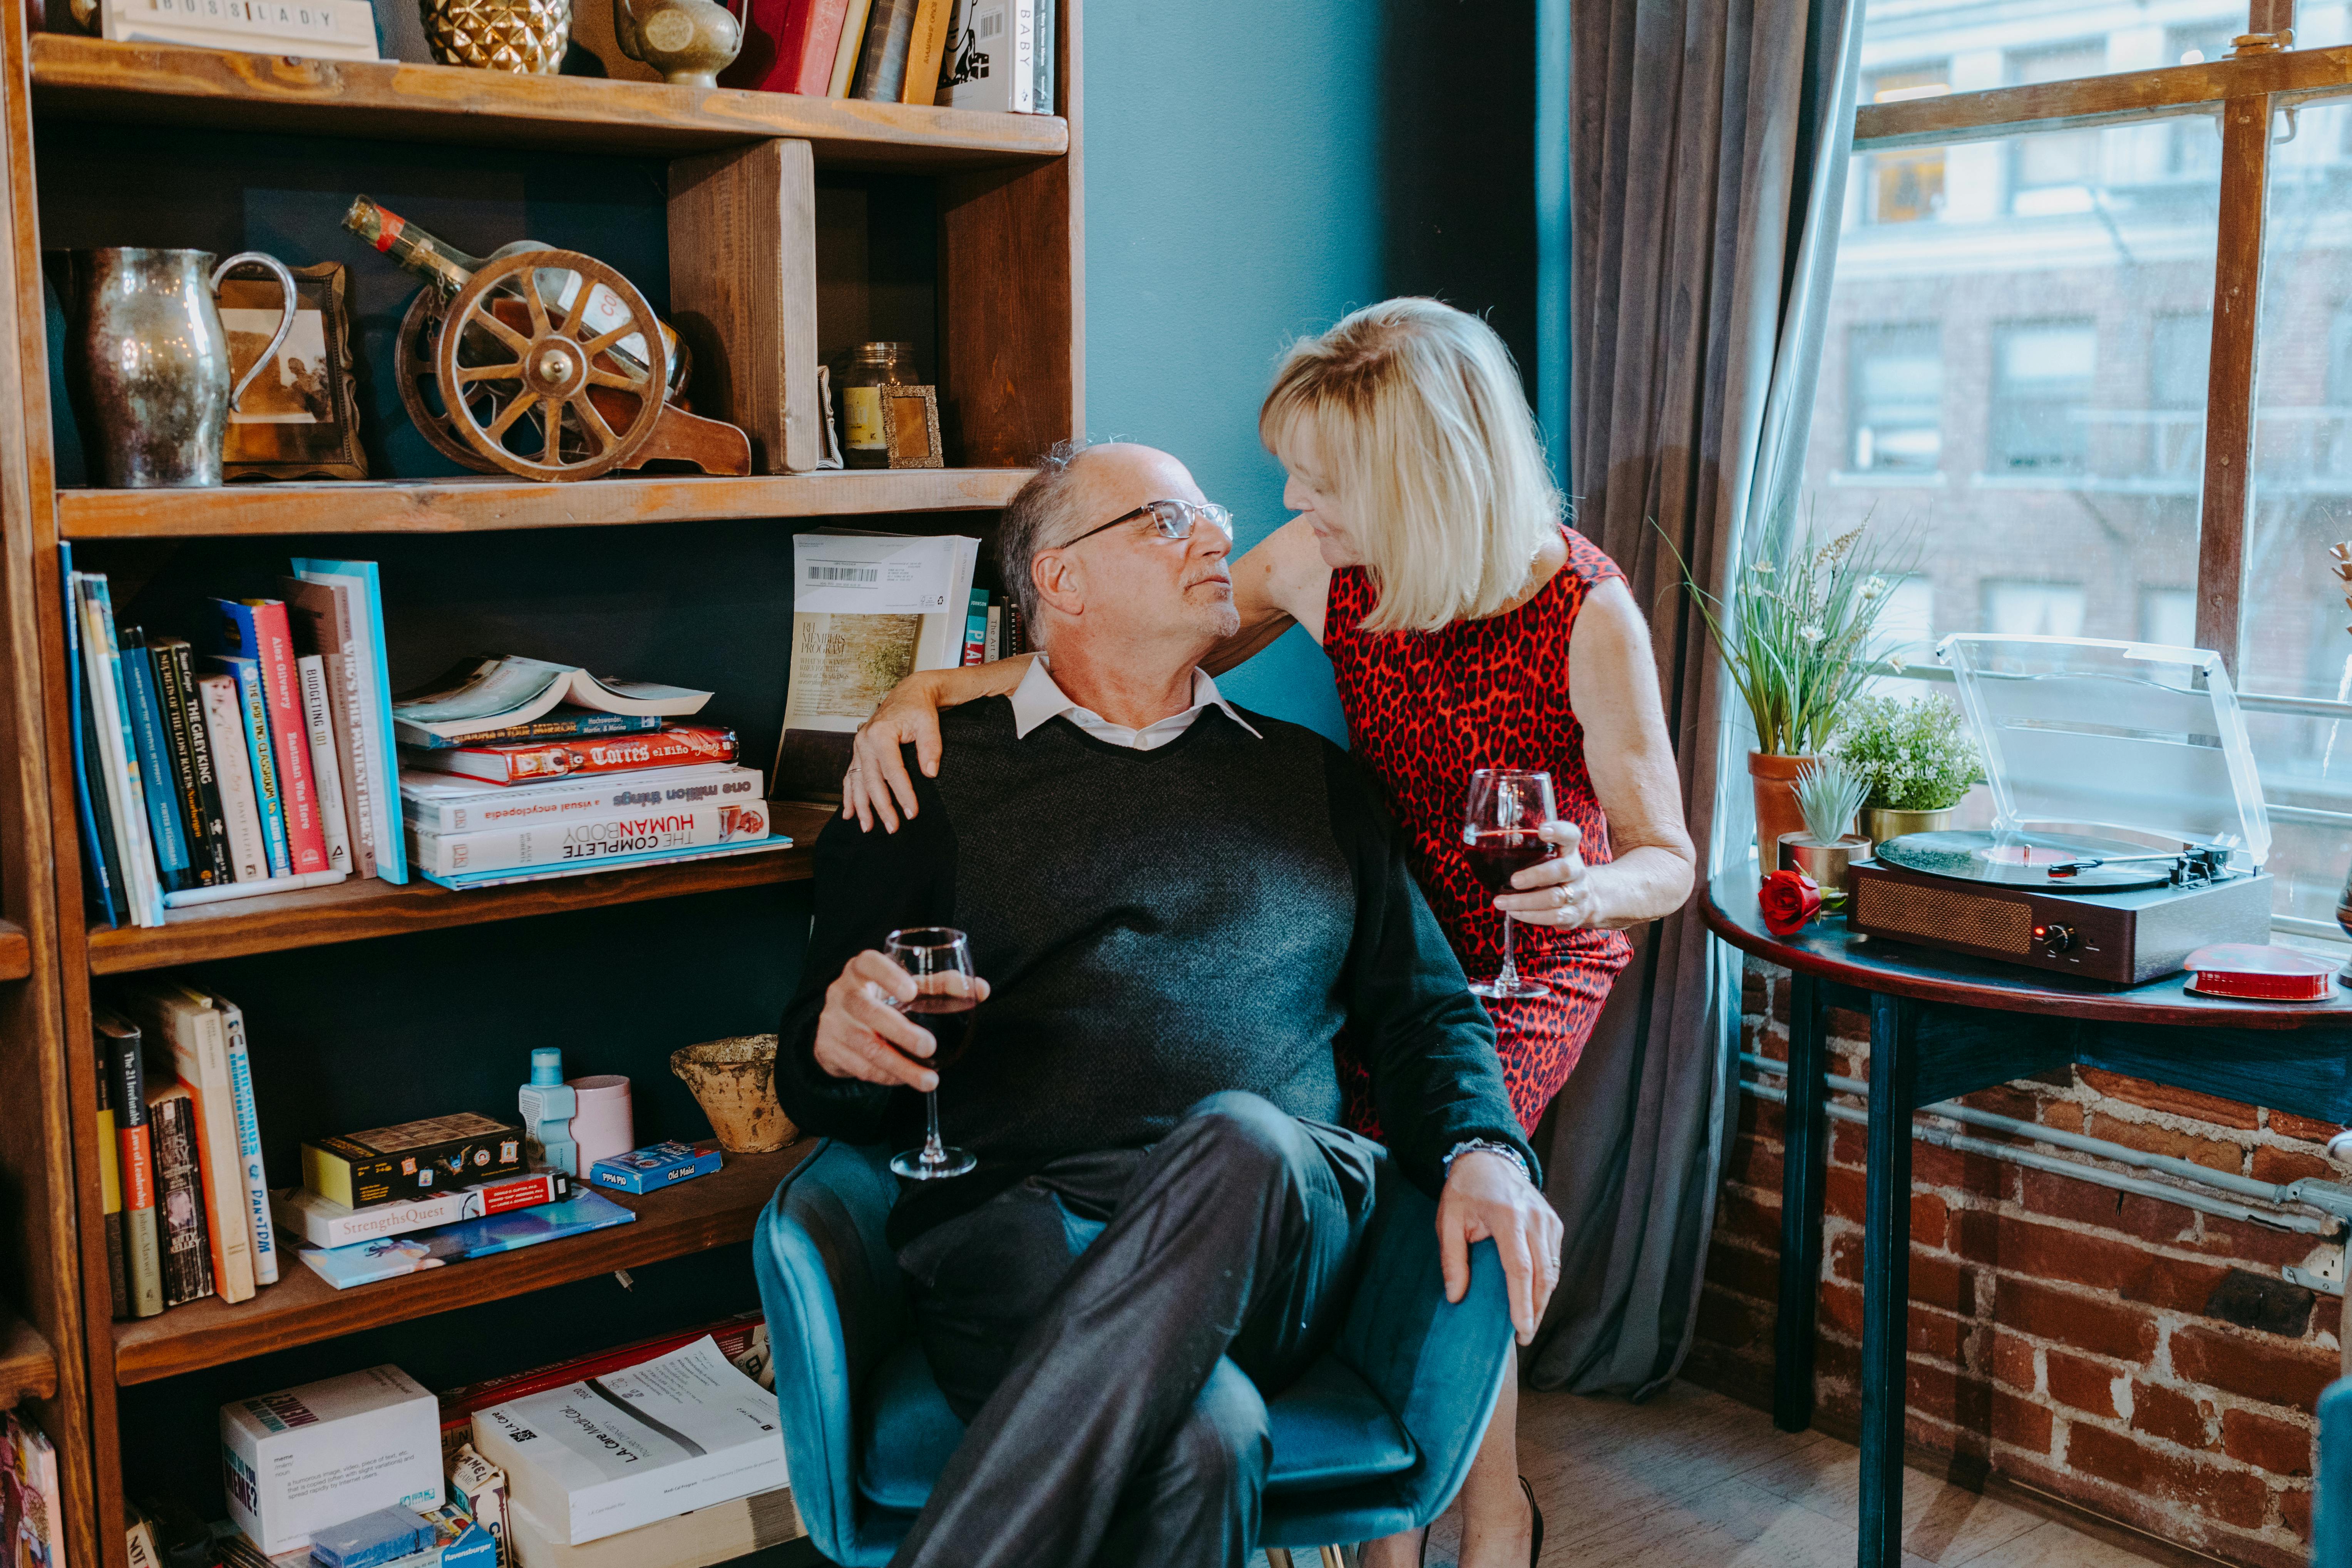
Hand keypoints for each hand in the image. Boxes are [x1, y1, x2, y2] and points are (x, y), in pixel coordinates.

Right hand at [812, 950, 991, 1089]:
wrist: (839, 1023)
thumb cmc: (882, 998)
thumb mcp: (907, 986)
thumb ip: (942, 985)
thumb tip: (981, 989)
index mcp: (861, 969)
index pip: (868, 963)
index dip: (888, 976)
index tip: (912, 992)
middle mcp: (842, 992)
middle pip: (866, 1010)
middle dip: (900, 1031)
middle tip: (930, 1047)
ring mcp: (832, 1021)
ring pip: (864, 1046)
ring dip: (898, 1066)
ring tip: (929, 1080)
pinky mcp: (827, 1048)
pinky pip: (859, 1066)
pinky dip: (885, 1076)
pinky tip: (905, 1079)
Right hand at [843, 674, 947, 832]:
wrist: (909, 694)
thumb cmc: (919, 708)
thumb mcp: (929, 723)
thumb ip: (931, 747)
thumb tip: (931, 772)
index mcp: (881, 733)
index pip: (893, 771)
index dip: (903, 793)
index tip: (912, 812)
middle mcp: (865, 741)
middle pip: (872, 780)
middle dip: (882, 807)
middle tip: (893, 827)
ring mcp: (859, 747)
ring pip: (857, 782)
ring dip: (861, 806)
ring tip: (868, 827)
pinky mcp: (860, 752)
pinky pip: (851, 776)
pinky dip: (849, 795)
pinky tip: (849, 813)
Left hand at [1437, 1149, 1560, 1344]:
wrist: (1488, 1159)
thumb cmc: (1465, 1191)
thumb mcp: (1448, 1221)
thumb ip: (1451, 1259)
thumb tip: (1456, 1296)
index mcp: (1507, 1217)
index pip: (1520, 1268)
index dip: (1522, 1302)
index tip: (1521, 1329)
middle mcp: (1534, 1219)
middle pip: (1543, 1275)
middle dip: (1536, 1309)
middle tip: (1524, 1335)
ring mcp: (1548, 1220)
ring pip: (1553, 1270)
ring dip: (1543, 1299)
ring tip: (1529, 1322)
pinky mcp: (1554, 1223)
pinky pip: (1554, 1259)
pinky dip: (1546, 1281)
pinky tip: (1533, 1296)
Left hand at [1492, 820, 1595, 927]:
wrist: (1588, 897)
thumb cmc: (1557, 871)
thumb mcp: (1551, 855)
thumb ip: (1531, 848)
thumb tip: (1490, 845)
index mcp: (1569, 850)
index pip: (1570, 835)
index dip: (1558, 831)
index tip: (1541, 831)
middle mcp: (1577, 870)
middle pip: (1562, 870)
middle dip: (1536, 876)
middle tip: (1514, 880)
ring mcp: (1578, 893)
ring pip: (1554, 898)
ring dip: (1525, 901)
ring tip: (1500, 902)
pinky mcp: (1574, 913)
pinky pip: (1553, 917)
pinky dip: (1531, 916)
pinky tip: (1514, 912)